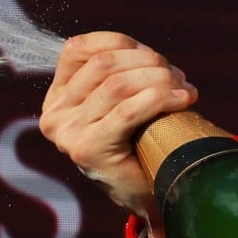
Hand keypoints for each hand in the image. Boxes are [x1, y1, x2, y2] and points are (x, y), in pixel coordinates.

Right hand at [39, 31, 198, 236]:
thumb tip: (145, 53)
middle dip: (147, 61)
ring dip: (159, 80)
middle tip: (176, 75)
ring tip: (182, 89)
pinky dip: (160, 98)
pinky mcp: (87, 148)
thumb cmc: (137, 143)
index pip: (78, 49)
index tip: (152, 56)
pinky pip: (128, 110)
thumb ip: (117, 77)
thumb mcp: (117, 104)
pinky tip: (183, 100)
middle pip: (102, 64)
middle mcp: (54, 113)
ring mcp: (67, 132)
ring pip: (117, 85)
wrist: (143, 195)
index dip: (120, 43)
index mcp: (57, 97)